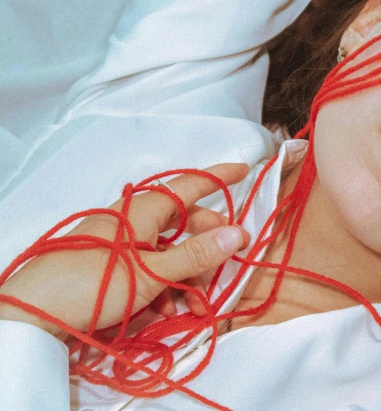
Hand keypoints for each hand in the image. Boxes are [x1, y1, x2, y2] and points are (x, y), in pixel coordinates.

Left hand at [0, 163, 250, 340]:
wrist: (32, 313)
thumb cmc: (93, 284)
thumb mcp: (152, 273)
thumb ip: (197, 254)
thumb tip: (240, 233)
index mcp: (144, 210)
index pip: (190, 185)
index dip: (219, 178)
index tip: (245, 170)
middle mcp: (133, 220)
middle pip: (183, 223)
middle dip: (207, 246)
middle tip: (224, 266)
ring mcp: (121, 244)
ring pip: (168, 251)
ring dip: (186, 276)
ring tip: (192, 305)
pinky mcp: (112, 266)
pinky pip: (148, 268)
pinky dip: (164, 286)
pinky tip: (166, 310)